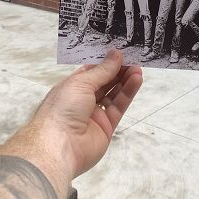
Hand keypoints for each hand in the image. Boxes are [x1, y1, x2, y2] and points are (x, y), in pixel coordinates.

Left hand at [32, 50, 142, 178]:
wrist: (60, 146)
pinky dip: (127, 93)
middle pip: (103, 82)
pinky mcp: (106, 126)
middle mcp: (82, 100)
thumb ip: (102, 70)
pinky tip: (136, 80)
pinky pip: (118, 107)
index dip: (104, 61)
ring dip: (125, 80)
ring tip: (138, 68)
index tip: (119, 52)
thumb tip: (116, 53)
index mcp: (71, 87)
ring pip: (113, 94)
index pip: (90, 71)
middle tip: (133, 59)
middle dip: (117, 70)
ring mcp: (94, 114)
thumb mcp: (81, 83)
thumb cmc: (64, 107)